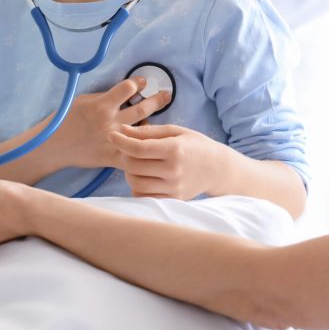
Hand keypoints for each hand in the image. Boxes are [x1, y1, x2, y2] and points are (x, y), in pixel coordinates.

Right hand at [54, 77, 171, 169]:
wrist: (54, 145)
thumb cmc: (67, 119)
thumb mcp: (83, 100)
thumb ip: (104, 96)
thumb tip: (125, 91)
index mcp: (102, 105)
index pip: (128, 88)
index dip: (138, 83)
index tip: (144, 82)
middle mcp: (110, 121)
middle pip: (142, 109)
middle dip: (157, 100)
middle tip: (167, 94)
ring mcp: (113, 140)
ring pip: (142, 131)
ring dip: (154, 124)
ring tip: (163, 119)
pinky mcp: (112, 157)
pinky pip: (133, 154)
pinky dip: (143, 149)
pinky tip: (149, 145)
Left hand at [108, 123, 224, 198]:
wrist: (217, 168)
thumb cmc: (195, 145)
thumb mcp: (175, 131)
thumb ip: (148, 131)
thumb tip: (122, 130)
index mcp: (174, 149)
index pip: (139, 148)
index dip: (121, 141)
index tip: (111, 135)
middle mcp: (174, 170)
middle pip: (133, 166)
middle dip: (124, 155)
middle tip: (127, 149)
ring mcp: (173, 188)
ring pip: (135, 183)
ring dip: (129, 172)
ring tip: (135, 163)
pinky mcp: (173, 199)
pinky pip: (143, 197)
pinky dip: (137, 187)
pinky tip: (142, 176)